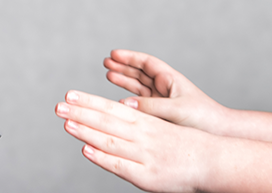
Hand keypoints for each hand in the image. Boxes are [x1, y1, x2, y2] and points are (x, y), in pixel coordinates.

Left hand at [55, 90, 216, 192]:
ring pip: (110, 140)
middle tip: (58, 105)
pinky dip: (102, 157)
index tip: (69, 95)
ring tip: (66, 122)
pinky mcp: (147, 176)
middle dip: (81, 112)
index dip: (89, 101)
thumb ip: (138, 120)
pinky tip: (86, 149)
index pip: (112, 108)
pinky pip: (120, 165)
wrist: (213, 160)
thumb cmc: (185, 144)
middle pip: (106, 120)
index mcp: (146, 120)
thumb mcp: (161, 125)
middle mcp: (143, 133)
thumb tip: (113, 112)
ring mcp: (145, 154)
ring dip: (86, 130)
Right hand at [105, 49, 225, 134]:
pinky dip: (128, 100)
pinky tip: (117, 100)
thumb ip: (151, 106)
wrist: (218, 133)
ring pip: (138, 87)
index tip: (114, 54)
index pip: (146, 63)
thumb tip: (126, 104)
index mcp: (170, 80)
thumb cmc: (203, 117)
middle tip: (106, 62)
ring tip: (108, 75)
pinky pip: (140, 104)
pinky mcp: (160, 115)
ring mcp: (161, 101)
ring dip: (124, 80)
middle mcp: (164, 88)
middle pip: (139, 72)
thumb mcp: (177, 109)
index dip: (130, 58)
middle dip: (123, 66)